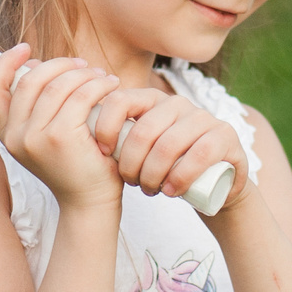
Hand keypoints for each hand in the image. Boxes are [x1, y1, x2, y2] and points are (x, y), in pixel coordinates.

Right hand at [0, 45, 123, 212]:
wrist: (90, 202)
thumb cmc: (75, 166)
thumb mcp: (44, 136)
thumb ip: (36, 105)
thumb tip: (33, 64)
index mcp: (7, 134)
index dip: (5, 63)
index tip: (24, 49)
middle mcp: (15, 136)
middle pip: (29, 80)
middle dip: (58, 65)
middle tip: (83, 66)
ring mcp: (35, 138)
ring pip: (58, 85)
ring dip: (83, 74)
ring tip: (102, 77)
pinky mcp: (61, 138)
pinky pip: (80, 96)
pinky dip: (98, 85)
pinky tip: (111, 86)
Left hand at [89, 87, 251, 205]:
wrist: (213, 185)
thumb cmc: (164, 167)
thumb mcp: (137, 149)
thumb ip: (113, 138)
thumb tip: (66, 129)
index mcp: (151, 100)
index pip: (119, 100)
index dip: (105, 127)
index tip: (99, 153)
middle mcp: (177, 104)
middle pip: (143, 130)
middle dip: (130, 162)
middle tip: (128, 182)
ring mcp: (203, 118)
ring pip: (169, 144)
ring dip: (153, 174)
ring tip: (149, 190)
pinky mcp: (225, 137)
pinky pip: (199, 154)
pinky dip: (180, 176)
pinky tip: (171, 191)